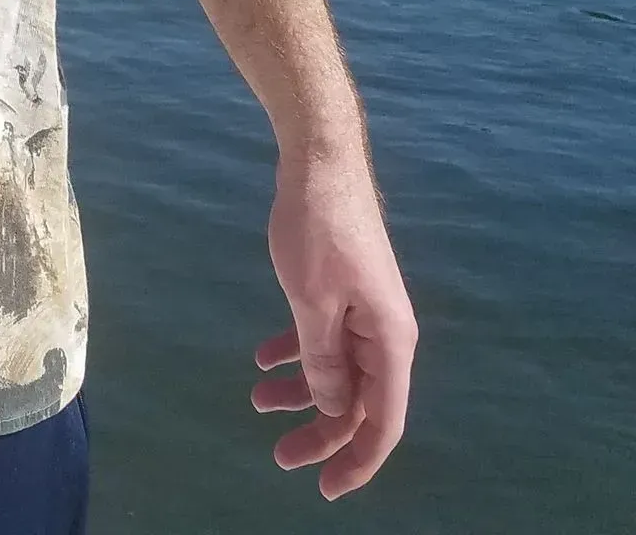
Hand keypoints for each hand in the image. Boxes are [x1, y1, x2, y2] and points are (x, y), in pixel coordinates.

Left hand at [253, 151, 417, 498]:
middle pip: (358, 401)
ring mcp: (364, 309)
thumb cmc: (319, 230)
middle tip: (278, 455)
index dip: (359, 460)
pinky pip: (323, 335)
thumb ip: (323, 361)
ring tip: (257, 402)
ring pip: (336, 368)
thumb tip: (333, 408)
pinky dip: (295, 350)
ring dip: (302, 390)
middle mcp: (384, 331)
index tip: (327, 488)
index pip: (384, 420)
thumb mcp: (312, 302)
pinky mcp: (342, 289)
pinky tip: (262, 358)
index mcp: (390, 340)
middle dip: (320, 432)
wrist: (320, 160)